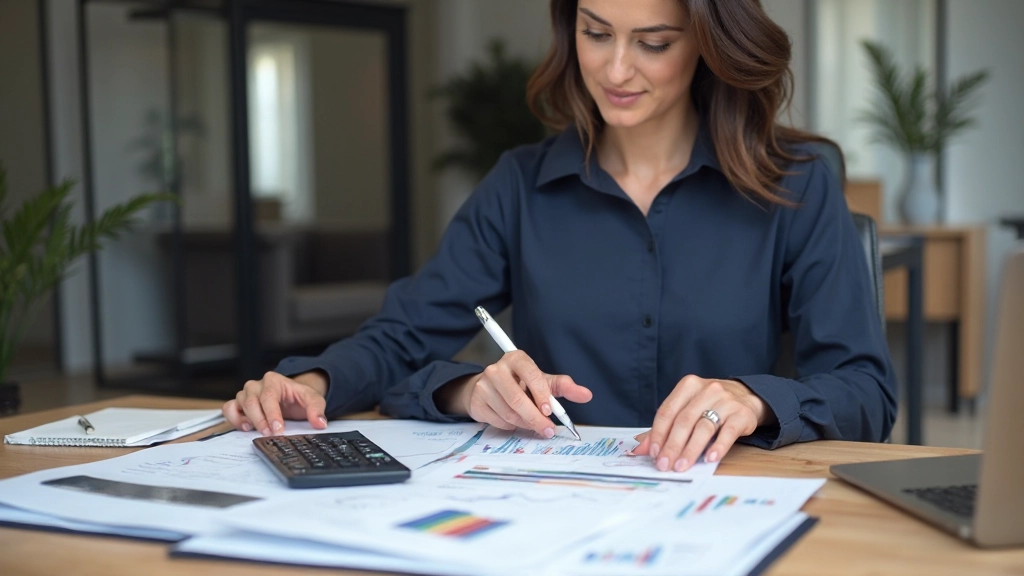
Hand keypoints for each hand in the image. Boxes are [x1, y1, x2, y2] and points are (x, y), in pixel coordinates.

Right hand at [222, 371, 329, 435]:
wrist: (291, 399)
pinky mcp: (239, 403)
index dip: (272, 414)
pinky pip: (229, 408)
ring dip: (247, 420)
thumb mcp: (312, 400)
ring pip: (239, 405)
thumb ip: (317, 409)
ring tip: (257, 431)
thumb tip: (320, 423)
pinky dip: (234, 418)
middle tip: (270, 434)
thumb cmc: (298, 399)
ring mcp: (246, 394)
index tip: (278, 429)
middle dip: (260, 420)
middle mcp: (257, 385)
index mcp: (274, 380)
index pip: (269, 397)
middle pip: (252, 402)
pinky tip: (246, 427)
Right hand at [436, 350, 591, 437]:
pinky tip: (514, 420)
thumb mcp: (543, 382)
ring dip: (524, 423)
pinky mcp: (477, 401)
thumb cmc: (520, 384)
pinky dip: (511, 425)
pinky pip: (498, 421)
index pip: (531, 375)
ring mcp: (484, 385)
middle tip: (547, 429)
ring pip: (509, 413)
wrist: (489, 388)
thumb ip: (564, 387)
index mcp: (516, 359)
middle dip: (535, 418)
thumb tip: (586, 395)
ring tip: (532, 423)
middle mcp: (497, 369)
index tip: (549, 411)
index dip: (541, 395)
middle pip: (518, 399)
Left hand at [631, 375, 773, 470]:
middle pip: (684, 421)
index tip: (653, 453)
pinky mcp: (742, 414)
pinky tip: (709, 458)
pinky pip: (728, 432)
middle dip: (672, 446)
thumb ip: (665, 428)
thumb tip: (641, 449)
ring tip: (682, 466)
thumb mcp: (688, 409)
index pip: (668, 411)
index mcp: (688, 386)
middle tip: (665, 465)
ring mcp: (726, 401)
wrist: (747, 397)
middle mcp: (707, 390)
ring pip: (704, 427)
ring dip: (691, 450)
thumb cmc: (711, 405)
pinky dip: (718, 446)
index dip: (658, 434)